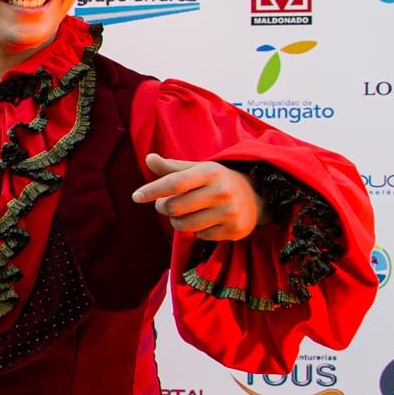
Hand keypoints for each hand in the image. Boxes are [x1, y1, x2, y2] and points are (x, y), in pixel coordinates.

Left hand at [135, 153, 264, 241]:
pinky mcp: (234, 230)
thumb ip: (172, 167)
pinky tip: (207, 220)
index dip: (153, 190)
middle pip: (174, 207)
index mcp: (210, 172)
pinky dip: (197, 230)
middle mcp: (222, 192)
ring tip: (185, 212)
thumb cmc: (217, 181)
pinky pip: (200, 235)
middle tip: (166, 203)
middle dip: (163, 207)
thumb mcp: (198, 170)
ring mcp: (229, 212)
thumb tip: (148, 158)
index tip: (136, 196)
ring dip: (177, 221)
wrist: (257, 196)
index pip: (175, 182)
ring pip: (184, 225)